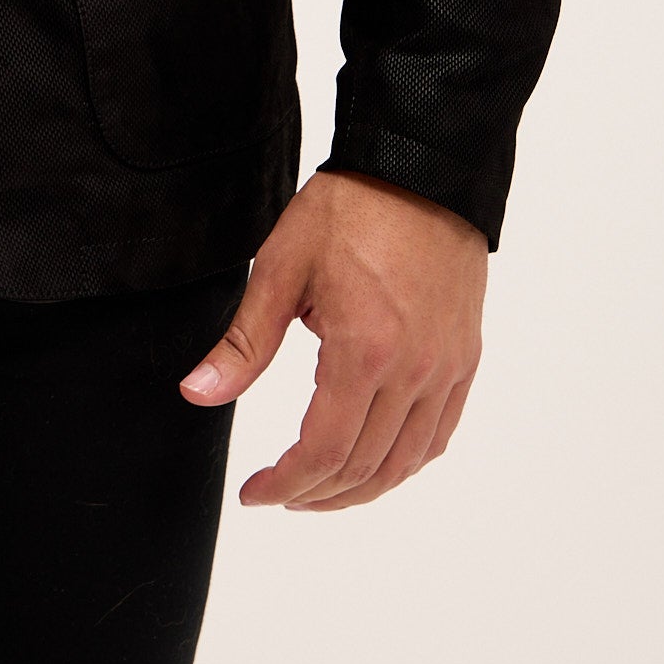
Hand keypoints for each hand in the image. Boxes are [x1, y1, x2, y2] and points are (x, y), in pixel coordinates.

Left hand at [179, 168, 484, 508]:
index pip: (323, 451)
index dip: (285, 483)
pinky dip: (405, 462)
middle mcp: (413, 371)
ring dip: (361, 489)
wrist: (420, 170)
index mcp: (363, 351)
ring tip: (321, 489)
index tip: (256, 492)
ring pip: (406, 462)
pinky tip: (376, 462)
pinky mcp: (465, 359)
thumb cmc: (349, 210)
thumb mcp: (281, 267)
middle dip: (316, 493)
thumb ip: (244, 343)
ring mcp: (446, 369)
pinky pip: (438, 434)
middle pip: (364, 467)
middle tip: (280, 493)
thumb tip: (198, 393)